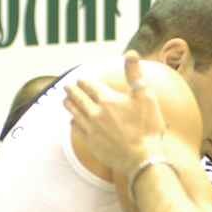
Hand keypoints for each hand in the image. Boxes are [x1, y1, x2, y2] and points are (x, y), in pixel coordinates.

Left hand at [63, 51, 166, 174]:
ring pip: (74, 113)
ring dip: (68, 104)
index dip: (85, 81)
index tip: (81, 79)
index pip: (90, 86)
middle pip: (78, 98)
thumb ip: (135, 74)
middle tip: (67, 86)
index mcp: (107, 99)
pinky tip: (72, 121)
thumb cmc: (147, 127)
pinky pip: (77, 129)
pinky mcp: (91, 143)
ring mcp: (91, 129)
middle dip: (72, 90)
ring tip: (65, 100)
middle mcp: (95, 112)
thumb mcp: (145, 97)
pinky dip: (73, 122)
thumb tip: (131, 53)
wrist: (142, 158)